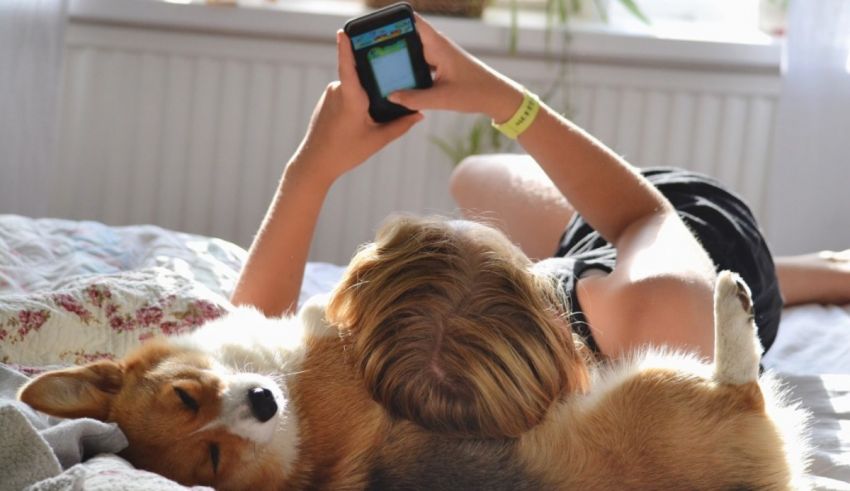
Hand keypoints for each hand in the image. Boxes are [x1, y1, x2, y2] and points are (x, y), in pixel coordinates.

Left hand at [292, 30, 423, 184]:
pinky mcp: (327, 100)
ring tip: (373, 118)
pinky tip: (361, 119)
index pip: (348, 65)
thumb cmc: (345, 152)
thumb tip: (419, 114)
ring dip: (367, 96)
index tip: (345, 32)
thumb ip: (400, 125)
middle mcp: (337, 90)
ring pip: (355, 87)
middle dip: (377, 84)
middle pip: (362, 77)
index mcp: (350, 97)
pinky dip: (357, 101)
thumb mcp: (377, 140)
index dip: (346, 47)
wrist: (315, 163)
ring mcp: (330, 94)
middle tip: (392, 96)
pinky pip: (346, 93)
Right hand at [388, 14, 523, 122]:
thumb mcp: (442, 99)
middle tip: (368, 50)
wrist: (497, 97)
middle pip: (408, 36)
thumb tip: (391, 97)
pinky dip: (409, 68)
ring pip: (413, 50)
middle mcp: (437, 46)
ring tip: (379, 64)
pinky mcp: (440, 65)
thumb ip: (415, 99)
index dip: (395, 20)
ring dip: (399, 56)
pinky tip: (398, 79)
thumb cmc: (475, 93)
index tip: (375, 27)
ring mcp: (439, 55)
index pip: (413, 22)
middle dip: (390, 41)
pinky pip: (419, 62)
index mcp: (438, 46)